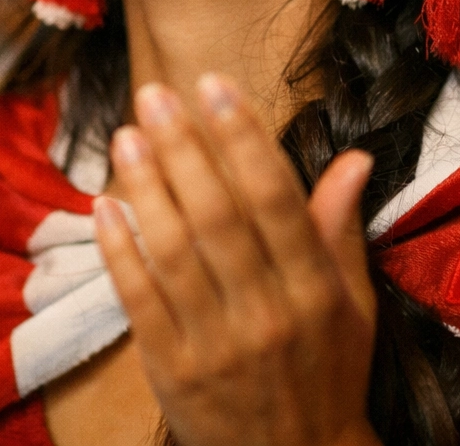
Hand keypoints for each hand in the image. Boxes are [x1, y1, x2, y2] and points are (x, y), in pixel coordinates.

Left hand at [94, 75, 379, 445]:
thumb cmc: (327, 373)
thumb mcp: (353, 306)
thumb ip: (341, 230)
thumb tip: (355, 157)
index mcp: (315, 290)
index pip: (276, 199)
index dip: (244, 138)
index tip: (215, 86)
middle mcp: (268, 313)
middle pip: (219, 215)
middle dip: (185, 147)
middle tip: (155, 93)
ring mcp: (217, 344)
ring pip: (175, 251)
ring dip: (147, 186)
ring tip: (127, 134)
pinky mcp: (172, 370)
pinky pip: (140, 299)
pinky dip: (120, 249)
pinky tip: (103, 204)